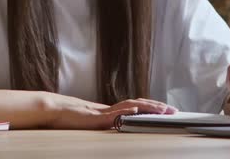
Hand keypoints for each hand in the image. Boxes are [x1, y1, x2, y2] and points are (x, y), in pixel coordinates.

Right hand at [45, 95, 176, 129]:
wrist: (55, 110)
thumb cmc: (73, 118)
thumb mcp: (95, 122)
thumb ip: (108, 122)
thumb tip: (121, 124)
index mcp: (113, 111)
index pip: (138, 107)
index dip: (153, 107)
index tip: (167, 110)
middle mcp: (112, 109)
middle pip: (139, 105)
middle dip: (157, 108)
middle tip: (173, 111)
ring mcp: (104, 111)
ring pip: (130, 107)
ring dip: (147, 108)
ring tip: (161, 110)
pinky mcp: (96, 117)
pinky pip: (113, 114)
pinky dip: (125, 112)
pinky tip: (135, 111)